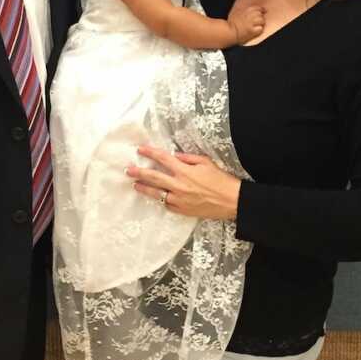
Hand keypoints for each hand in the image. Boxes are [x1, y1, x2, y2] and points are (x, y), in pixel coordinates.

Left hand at [127, 146, 241, 220]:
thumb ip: (189, 158)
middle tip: (128, 170)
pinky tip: (156, 197)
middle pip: (153, 177)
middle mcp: (179, 185)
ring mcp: (179, 200)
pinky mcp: (182, 211)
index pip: (163, 159)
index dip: (150, 153)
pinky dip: (162, 200)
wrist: (232, 201)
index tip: (140, 149)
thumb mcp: (206, 163)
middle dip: (139, 172)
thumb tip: (175, 157)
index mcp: (185, 171)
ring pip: (156, 194)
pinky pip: (167, 205)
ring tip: (135, 185)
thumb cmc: (222, 180)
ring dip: (144, 188)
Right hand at [228, 4, 265, 44]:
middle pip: (261, 14)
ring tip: (257, 27)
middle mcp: (249, 15)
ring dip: (261, 24)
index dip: (261, 10)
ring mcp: (251, 23)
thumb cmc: (230, 24)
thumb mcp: (236, 13)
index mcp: (246, 10)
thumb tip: (249, 10)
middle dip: (261, 17)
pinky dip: (259, 30)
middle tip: (258, 22)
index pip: (258, 8)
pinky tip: (255, 31)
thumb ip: (243, 11)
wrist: (228, 32)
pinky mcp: (252, 31)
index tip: (263, 12)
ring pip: (262, 21)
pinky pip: (260, 29)